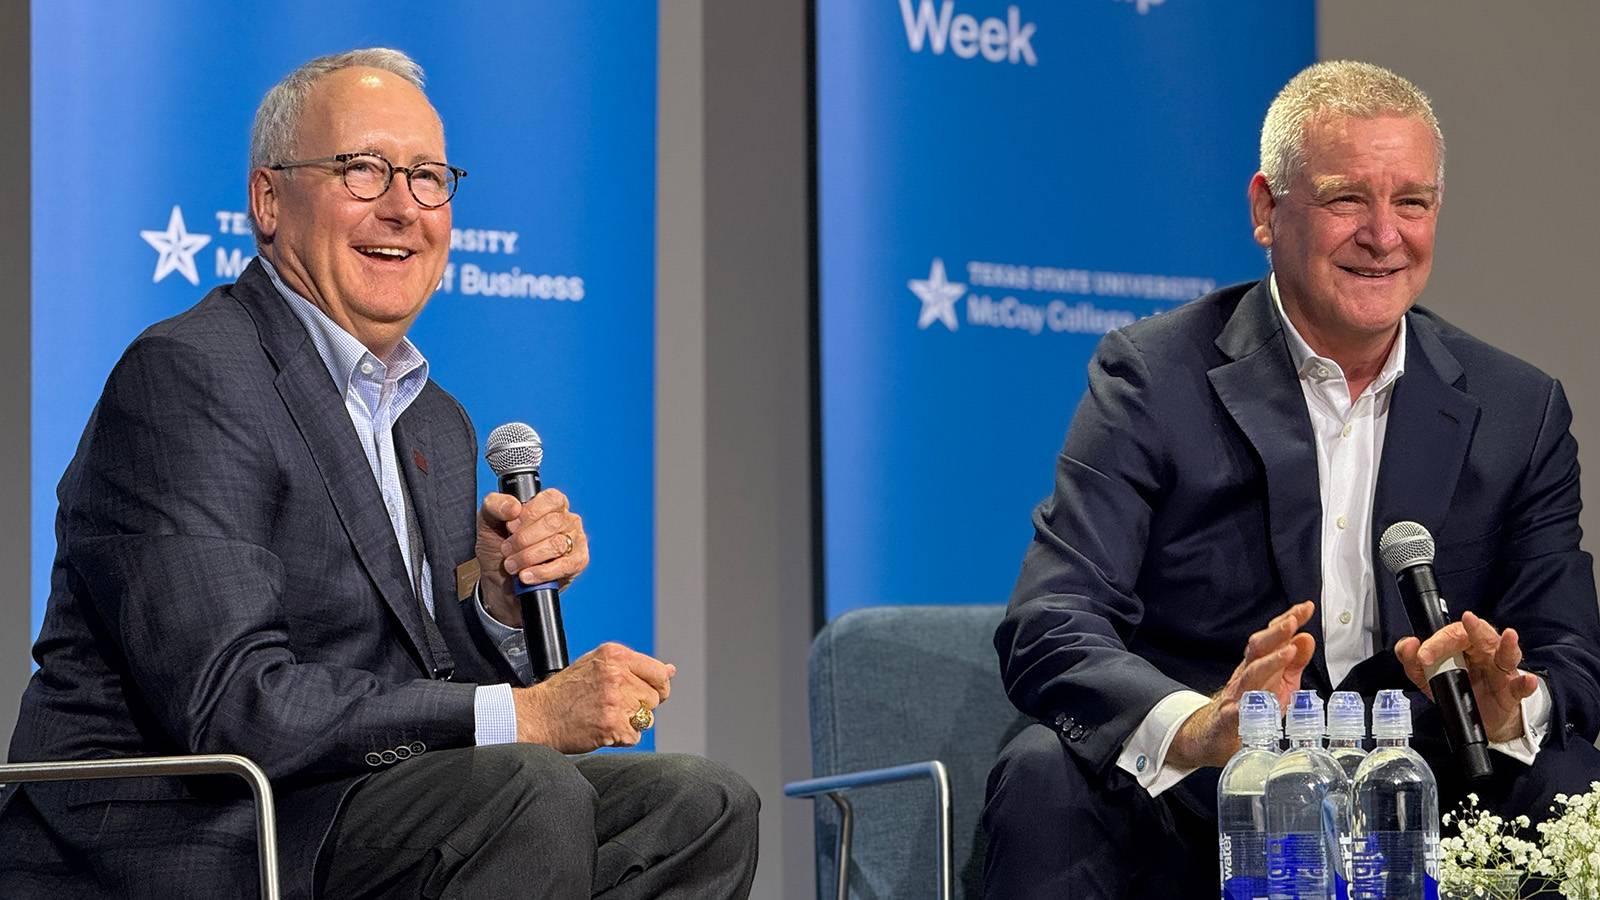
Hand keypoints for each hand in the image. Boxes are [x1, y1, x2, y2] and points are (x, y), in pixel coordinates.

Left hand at [476, 488, 589, 625]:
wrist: (499, 582)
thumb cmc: (498, 549)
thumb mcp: (487, 522)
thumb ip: (495, 505)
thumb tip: (513, 506)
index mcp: (550, 503)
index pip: (550, 499)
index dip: (528, 514)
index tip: (510, 527)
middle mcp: (567, 519)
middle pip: (553, 523)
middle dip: (523, 540)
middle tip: (506, 550)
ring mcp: (576, 540)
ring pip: (557, 544)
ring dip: (528, 557)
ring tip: (512, 565)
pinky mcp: (578, 562)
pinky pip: (565, 565)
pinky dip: (542, 572)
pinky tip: (526, 575)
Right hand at [512, 643, 674, 751]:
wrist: (537, 715)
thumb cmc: (565, 692)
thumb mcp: (597, 665)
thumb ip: (634, 666)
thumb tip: (670, 670)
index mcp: (615, 655)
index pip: (659, 672)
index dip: (658, 687)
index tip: (649, 693)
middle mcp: (617, 674)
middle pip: (654, 698)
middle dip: (640, 706)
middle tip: (615, 707)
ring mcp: (615, 700)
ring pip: (646, 718)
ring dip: (631, 723)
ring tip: (605, 716)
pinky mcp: (612, 725)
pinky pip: (634, 736)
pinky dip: (621, 738)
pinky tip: (602, 729)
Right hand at [1168, 601, 1316, 768]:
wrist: (1217, 732)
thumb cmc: (1252, 705)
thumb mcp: (1279, 681)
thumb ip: (1294, 661)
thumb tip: (1306, 638)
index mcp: (1259, 664)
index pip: (1273, 637)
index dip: (1289, 620)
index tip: (1305, 607)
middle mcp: (1246, 674)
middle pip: (1258, 648)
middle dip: (1276, 633)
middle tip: (1292, 622)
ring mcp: (1237, 696)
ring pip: (1250, 674)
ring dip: (1269, 662)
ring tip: (1287, 652)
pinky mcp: (1228, 720)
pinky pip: (1234, 713)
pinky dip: (1241, 708)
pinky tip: (1251, 705)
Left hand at [1394, 610, 1536, 742]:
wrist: (1477, 719)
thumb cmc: (1457, 689)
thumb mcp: (1427, 677)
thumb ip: (1412, 661)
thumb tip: (1408, 645)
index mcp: (1463, 646)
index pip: (1452, 634)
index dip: (1437, 641)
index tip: (1423, 656)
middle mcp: (1484, 654)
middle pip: (1482, 636)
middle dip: (1473, 629)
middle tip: (1466, 621)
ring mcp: (1501, 672)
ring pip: (1507, 654)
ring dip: (1508, 645)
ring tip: (1508, 635)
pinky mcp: (1511, 693)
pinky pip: (1520, 687)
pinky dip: (1525, 683)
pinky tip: (1526, 680)